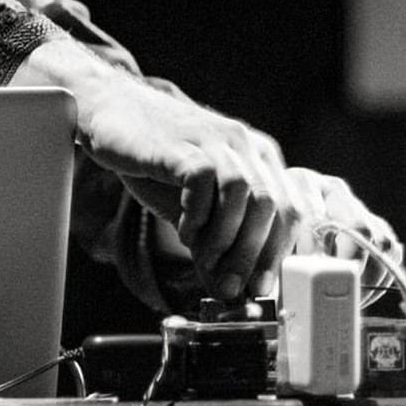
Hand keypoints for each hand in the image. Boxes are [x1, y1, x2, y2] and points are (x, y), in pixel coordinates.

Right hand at [17, 39, 400, 298]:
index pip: (292, 210)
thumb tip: (229, 293)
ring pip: (245, 195)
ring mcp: (216, 141)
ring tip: (204, 259)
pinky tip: (183, 229)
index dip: (281, 254)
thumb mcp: (194, 209)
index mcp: (259, 159)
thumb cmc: (158, 160)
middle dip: (254, 256)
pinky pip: (204, 181)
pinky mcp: (183, 144)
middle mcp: (246, 146)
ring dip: (226, 239)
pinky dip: (197, 214)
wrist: (114, 112)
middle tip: (232, 287)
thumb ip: (215, 245)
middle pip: (274, 206)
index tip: (263, 288)